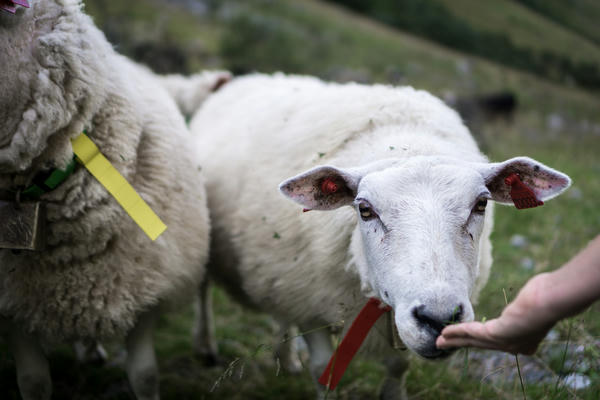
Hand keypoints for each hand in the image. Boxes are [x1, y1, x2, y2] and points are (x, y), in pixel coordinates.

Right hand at [436, 274, 554, 354]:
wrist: (548, 302)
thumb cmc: (547, 297)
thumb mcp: (534, 301)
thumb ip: (527, 303)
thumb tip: (533, 293)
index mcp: (525, 341)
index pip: (497, 341)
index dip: (480, 339)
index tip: (469, 337)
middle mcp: (514, 346)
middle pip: (482, 345)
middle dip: (462, 343)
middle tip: (447, 345)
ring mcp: (505, 343)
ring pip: (473, 341)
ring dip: (454, 340)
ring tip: (440, 341)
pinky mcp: (495, 335)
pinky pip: (471, 333)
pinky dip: (457, 332)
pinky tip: (445, 332)